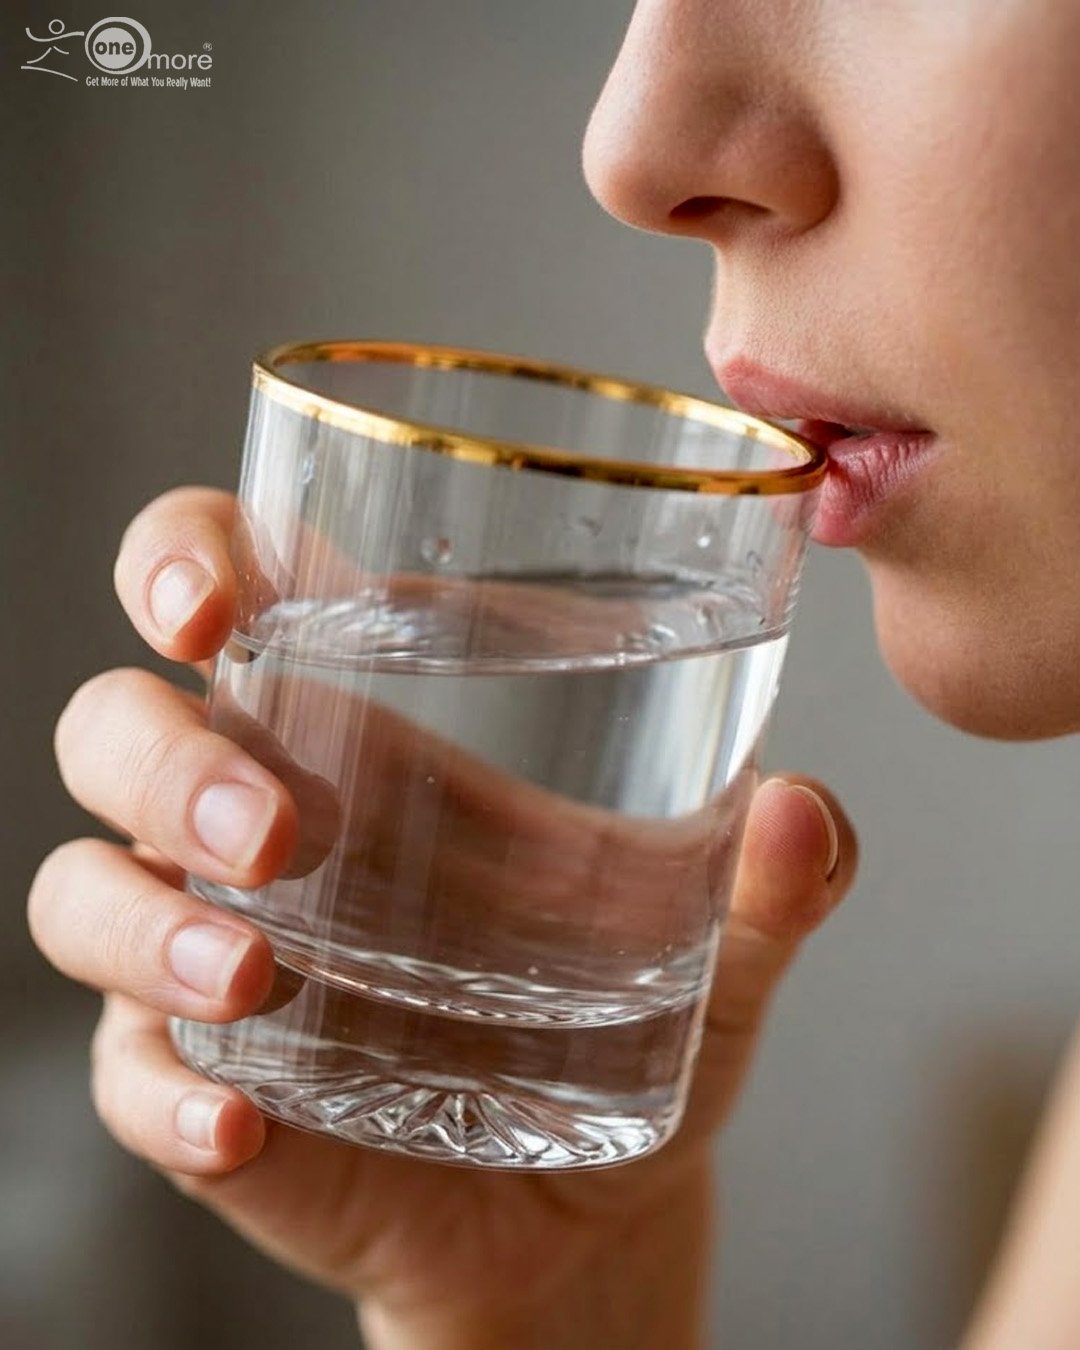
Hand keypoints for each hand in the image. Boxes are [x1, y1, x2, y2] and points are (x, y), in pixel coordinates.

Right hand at [28, 486, 856, 1348]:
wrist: (584, 1207)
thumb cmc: (622, 1025)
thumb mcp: (710, 946)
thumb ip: (765, 882)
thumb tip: (801, 813)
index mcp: (366, 733)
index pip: (221, 590)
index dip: (181, 558)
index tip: (213, 598)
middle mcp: (259, 822)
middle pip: (116, 730)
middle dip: (165, 758)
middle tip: (279, 826)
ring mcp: (211, 952)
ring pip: (86, 893)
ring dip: (147, 925)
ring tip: (257, 974)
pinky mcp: (202, 1082)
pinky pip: (126, 1073)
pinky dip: (165, 1093)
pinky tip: (240, 1122)